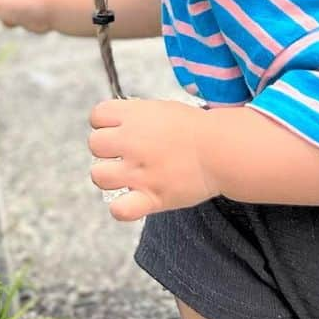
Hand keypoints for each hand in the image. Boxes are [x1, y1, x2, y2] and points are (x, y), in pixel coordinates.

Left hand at [88, 98, 219, 221]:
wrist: (223, 150)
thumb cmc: (193, 129)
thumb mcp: (160, 109)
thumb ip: (133, 116)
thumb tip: (111, 124)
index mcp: (133, 116)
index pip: (97, 116)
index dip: (105, 124)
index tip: (120, 130)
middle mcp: (132, 141)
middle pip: (94, 144)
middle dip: (107, 149)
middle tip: (127, 154)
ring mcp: (140, 171)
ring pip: (98, 175)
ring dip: (109, 176)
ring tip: (127, 176)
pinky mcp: (152, 197)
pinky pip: (119, 209)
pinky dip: (122, 208)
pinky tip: (133, 201)